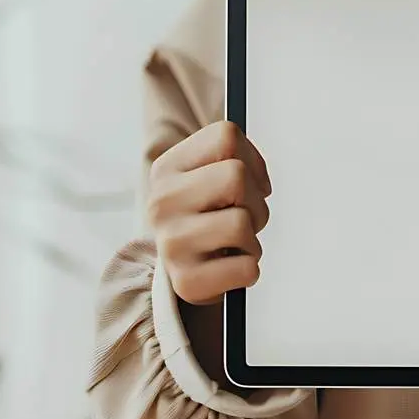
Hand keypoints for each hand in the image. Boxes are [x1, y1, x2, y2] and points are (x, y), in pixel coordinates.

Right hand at [148, 121, 272, 304]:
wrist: (181, 272)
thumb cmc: (205, 218)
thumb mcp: (206, 177)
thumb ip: (231, 154)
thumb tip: (256, 163)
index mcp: (167, 168)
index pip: (226, 136)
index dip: (252, 160)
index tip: (247, 181)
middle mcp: (161, 203)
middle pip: (236, 177)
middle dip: (255, 200)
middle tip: (242, 216)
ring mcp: (171, 243)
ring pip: (243, 223)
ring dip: (253, 238)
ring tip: (234, 244)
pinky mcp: (187, 282)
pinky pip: (248, 267)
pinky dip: (249, 268)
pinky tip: (229, 267)